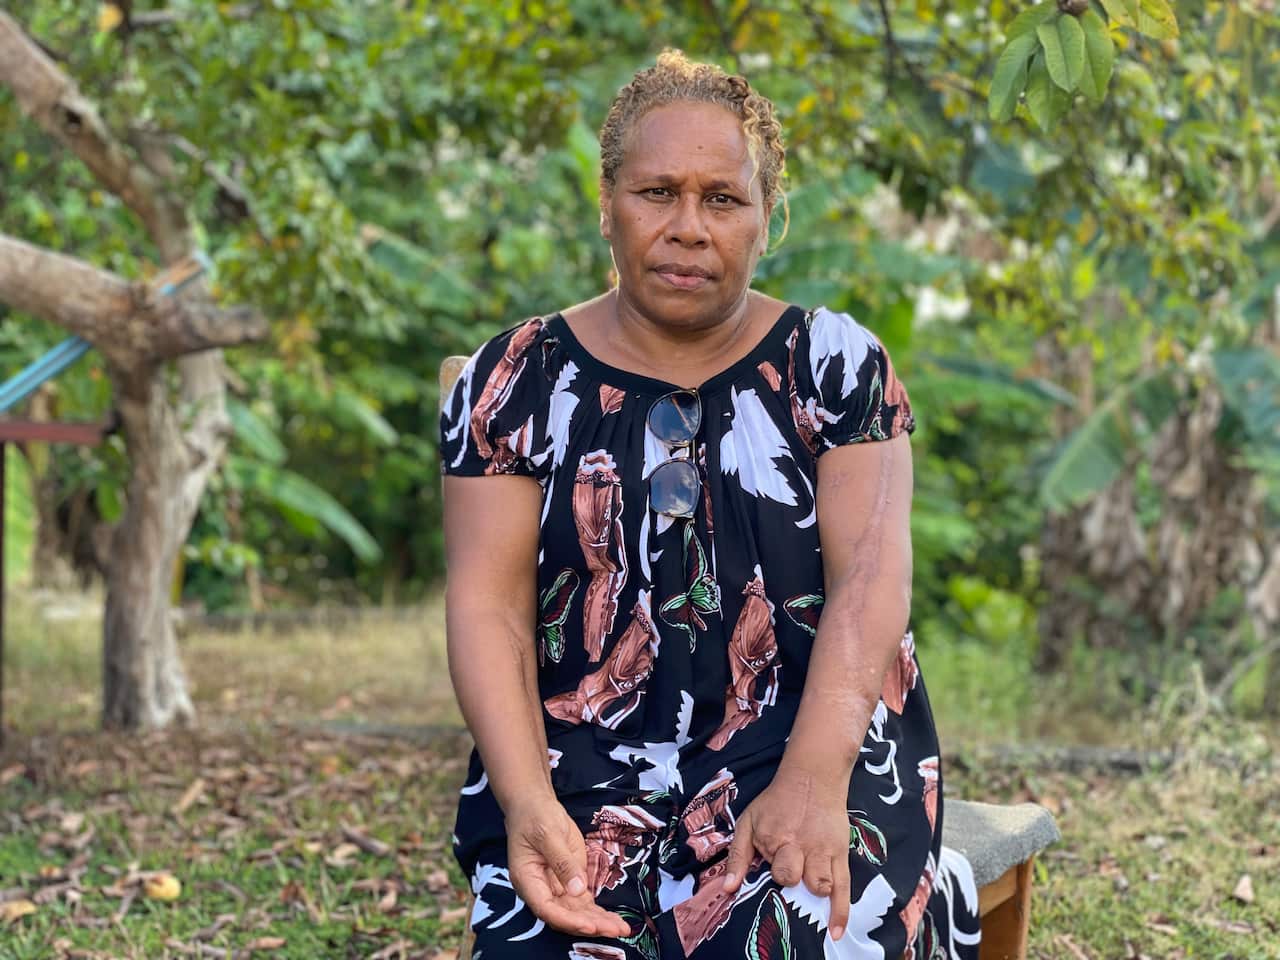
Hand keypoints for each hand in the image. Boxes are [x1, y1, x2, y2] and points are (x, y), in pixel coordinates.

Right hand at [505, 795, 631, 938]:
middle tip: (616, 930)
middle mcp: (540, 890)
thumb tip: (577, 889)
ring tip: (622, 929)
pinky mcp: (569, 882)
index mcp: (527, 879)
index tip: (590, 926)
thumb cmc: (535, 816)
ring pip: (576, 913)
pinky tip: (614, 920)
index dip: (568, 920)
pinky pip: (583, 903)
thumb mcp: (548, 834)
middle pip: (564, 916)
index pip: (547, 908)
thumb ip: (562, 862)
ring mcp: (555, 888)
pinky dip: (598, 913)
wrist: (535, 806)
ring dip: (598, 922)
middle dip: (590, 925)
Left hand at [721, 767, 852, 939]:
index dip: (772, 874)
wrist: (812, 778)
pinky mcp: (840, 853)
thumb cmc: (776, 802)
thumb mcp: (749, 821)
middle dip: (790, 880)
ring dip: (813, 891)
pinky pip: (843, 887)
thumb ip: (737, 855)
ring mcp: (822, 850)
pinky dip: (840, 912)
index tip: (773, 868)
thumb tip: (729, 888)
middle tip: (792, 869)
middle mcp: (800, 845)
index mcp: (774, 838)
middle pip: (793, 878)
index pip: (772, 871)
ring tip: (809, 883)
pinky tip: (834, 931)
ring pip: (820, 885)